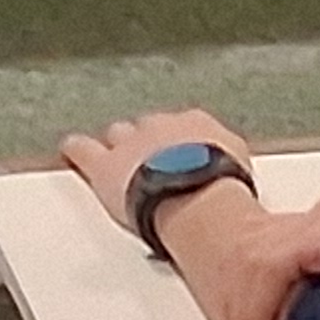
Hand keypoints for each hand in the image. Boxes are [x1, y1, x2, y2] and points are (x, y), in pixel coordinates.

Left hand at [60, 110, 251, 234]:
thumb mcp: (241, 170)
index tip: (183, 151)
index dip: (180, 141)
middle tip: (149, 155)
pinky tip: (70, 148)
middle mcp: (162, 126)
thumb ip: (235, 167)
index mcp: (198, 123)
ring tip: (114, 152)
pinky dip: (76, 149)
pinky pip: (84, 149)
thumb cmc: (224, 188)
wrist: (196, 197)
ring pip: (118, 134)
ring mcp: (131, 143)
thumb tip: (250, 189)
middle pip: (149, 127)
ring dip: (117, 145)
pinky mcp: (105, 165)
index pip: (186, 125)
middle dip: (147, 139)